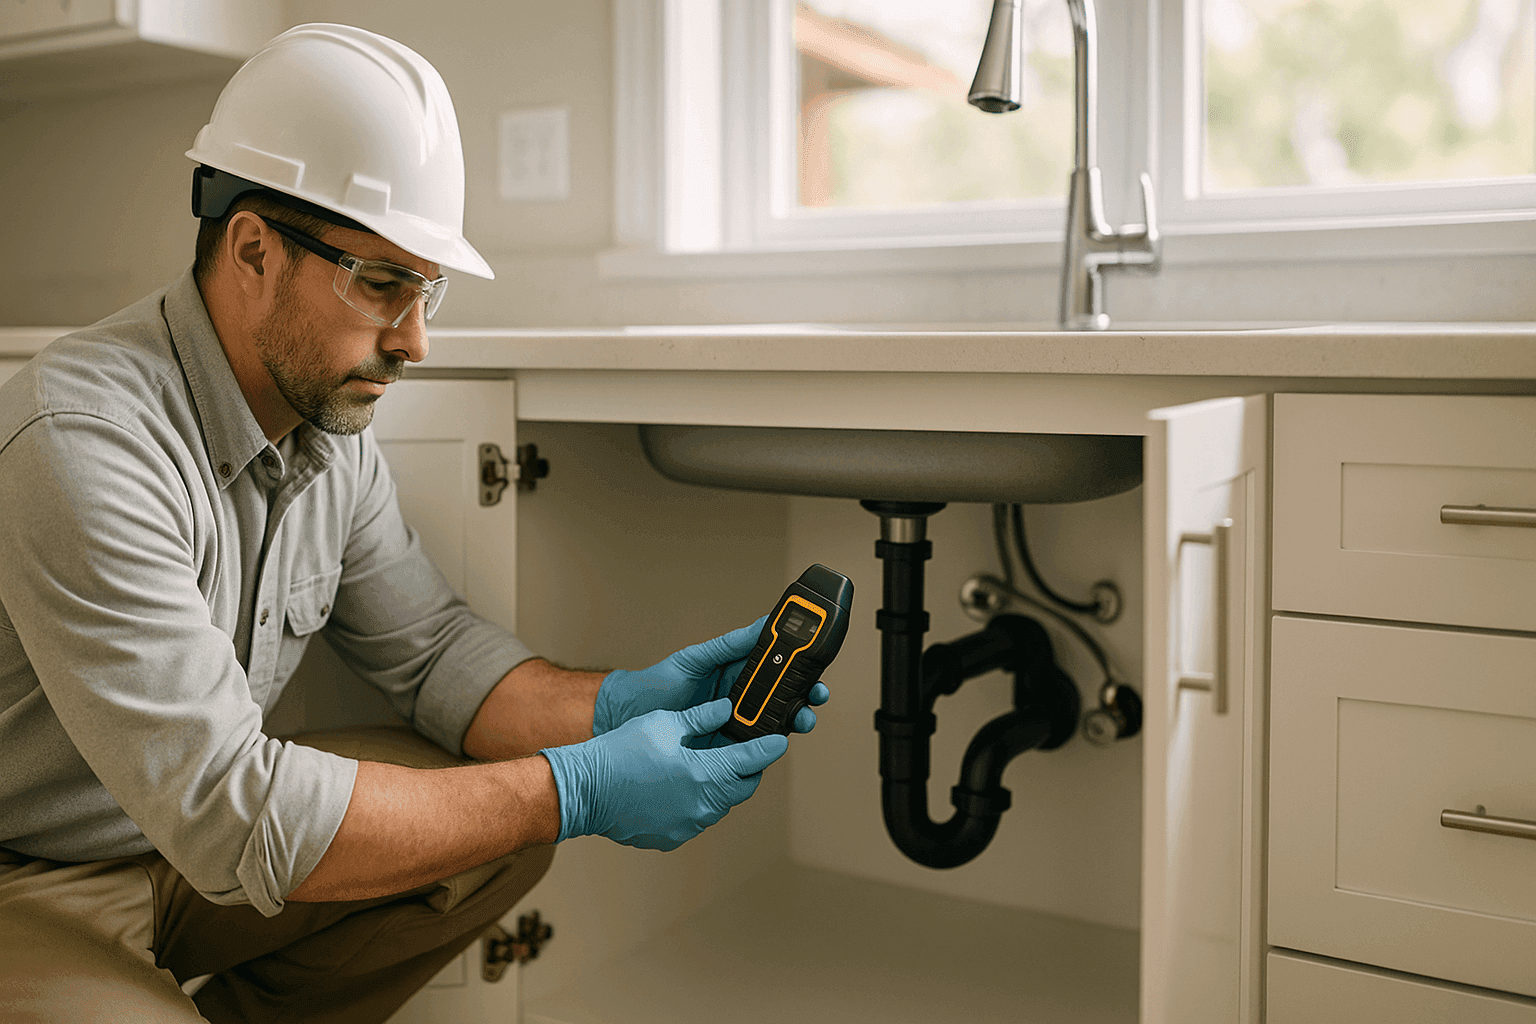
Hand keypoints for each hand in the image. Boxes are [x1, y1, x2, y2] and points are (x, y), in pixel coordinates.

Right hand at [542, 699, 787, 849]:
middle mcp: (702, 805)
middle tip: (743, 750)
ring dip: (722, 785)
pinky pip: (698, 817)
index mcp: (704, 773)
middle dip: (747, 768)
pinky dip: (699, 802)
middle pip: (742, 787)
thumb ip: (701, 718)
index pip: (751, 760)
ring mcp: (688, 825)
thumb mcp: (664, 724)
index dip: (769, 748)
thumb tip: (727, 710)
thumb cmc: (621, 752)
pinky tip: (683, 786)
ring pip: (721, 804)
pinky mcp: (673, 837)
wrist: (584, 791)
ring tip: (710, 765)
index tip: (780, 740)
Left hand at [592, 617, 829, 735]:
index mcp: (737, 674)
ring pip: (773, 727)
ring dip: (792, 723)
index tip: (815, 667)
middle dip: (804, 699)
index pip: (777, 671)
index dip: (800, 670)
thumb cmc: (657, 684)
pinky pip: (751, 752)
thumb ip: (729, 645)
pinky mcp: (725, 753)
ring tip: (799, 720)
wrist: (625, 718)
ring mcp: (735, 728)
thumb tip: (763, 625)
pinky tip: (773, 745)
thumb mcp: (695, 659)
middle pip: (783, 700)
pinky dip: (765, 749)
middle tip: (815, 697)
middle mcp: (740, 701)